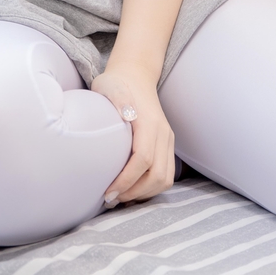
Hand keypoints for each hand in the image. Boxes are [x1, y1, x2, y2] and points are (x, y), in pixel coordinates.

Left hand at [90, 61, 175, 205]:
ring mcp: (167, 139)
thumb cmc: (116, 84)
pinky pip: (166, 174)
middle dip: (135, 192)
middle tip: (111, 198)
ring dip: (144, 194)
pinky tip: (132, 189)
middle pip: (158, 175)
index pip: (144, 159)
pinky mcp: (167, 145)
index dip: (127, 180)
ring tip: (121, 196)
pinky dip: (151, 188)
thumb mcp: (108, 85)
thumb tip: (124, 114)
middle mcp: (163, 133)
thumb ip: (116, 98)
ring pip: (165, 179)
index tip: (108, 191)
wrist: (135, 76)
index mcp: (149, 122)